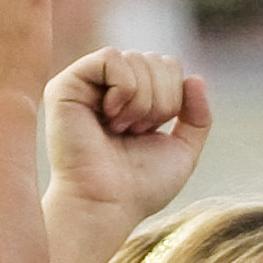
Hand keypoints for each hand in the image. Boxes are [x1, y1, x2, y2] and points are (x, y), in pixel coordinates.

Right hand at [44, 50, 212, 221]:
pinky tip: (111, 115)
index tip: (153, 131)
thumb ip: (197, 116)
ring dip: (142, 101)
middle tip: (137, 132)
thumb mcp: (182, 151)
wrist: (106, 205)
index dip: (174, 96)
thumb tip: (195, 77)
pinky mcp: (66, 84)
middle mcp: (107, 86)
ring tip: (122, 129)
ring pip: (136, 58)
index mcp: (132, 98)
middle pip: (155, 59)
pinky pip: (111, 57)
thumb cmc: (139, 187)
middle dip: (161, 100)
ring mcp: (85, 84)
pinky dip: (124, 89)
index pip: (167, 66)